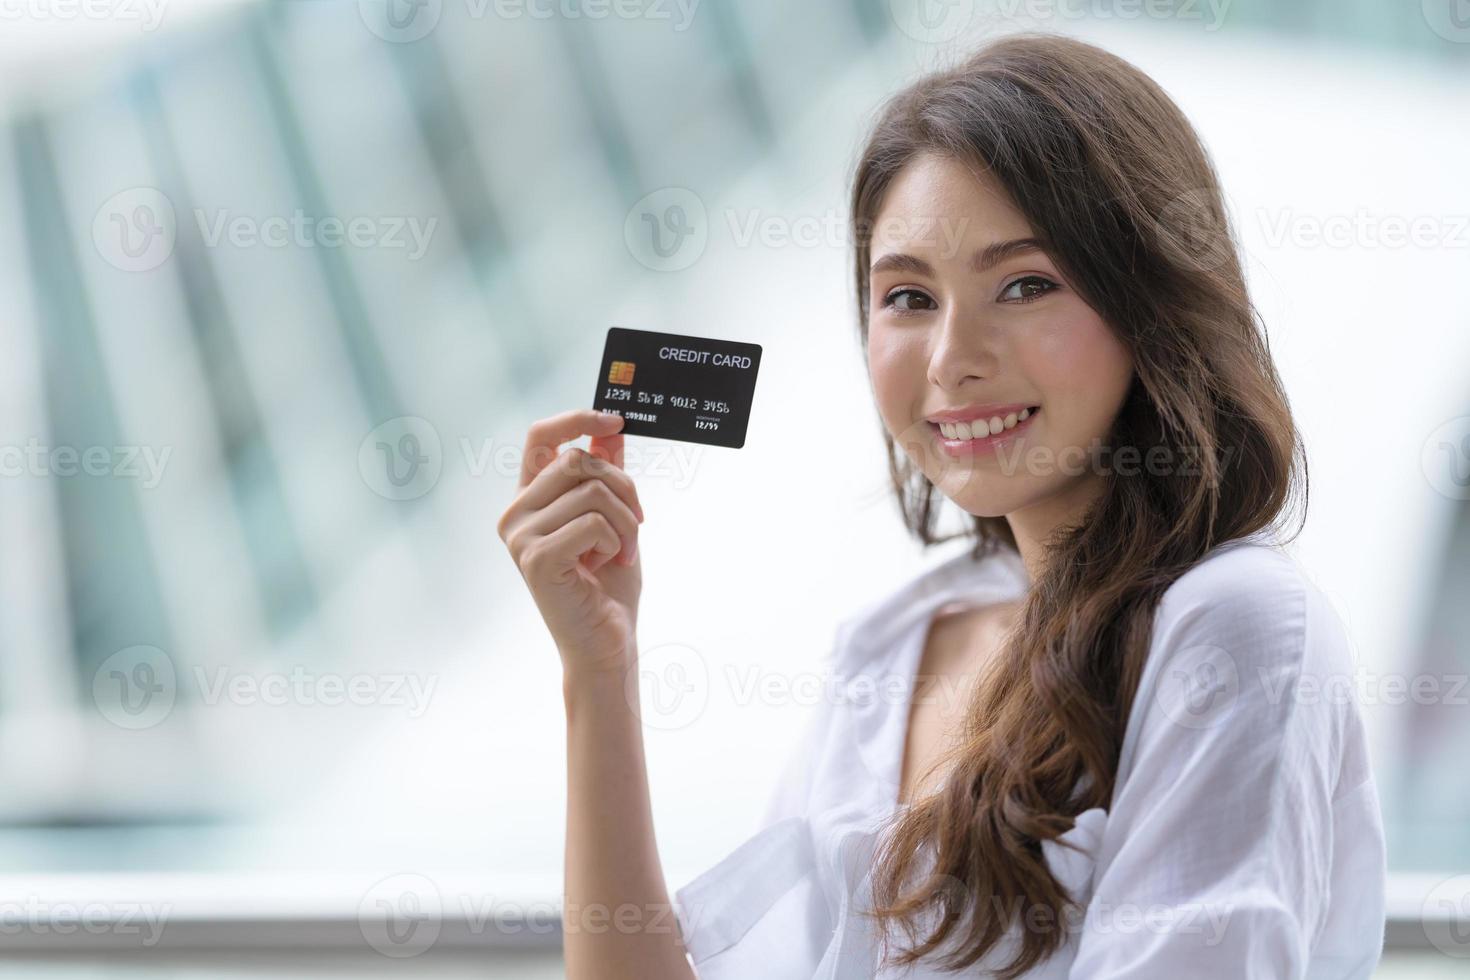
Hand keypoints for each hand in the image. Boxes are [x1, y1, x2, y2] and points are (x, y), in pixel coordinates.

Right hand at [498, 409, 644, 675]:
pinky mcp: (536, 558)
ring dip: (625, 522)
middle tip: (638, 523)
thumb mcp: (613, 519)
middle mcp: (515, 514)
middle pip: (578, 461)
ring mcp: (520, 536)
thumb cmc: (608, 587)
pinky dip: (616, 542)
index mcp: (529, 500)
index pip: (540, 437)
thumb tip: (612, 429)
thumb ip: (606, 474)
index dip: (576, 418)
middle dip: (623, 487)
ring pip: (591, 490)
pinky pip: (593, 522)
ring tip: (624, 553)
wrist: (607, 644)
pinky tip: (610, 565)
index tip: (615, 420)